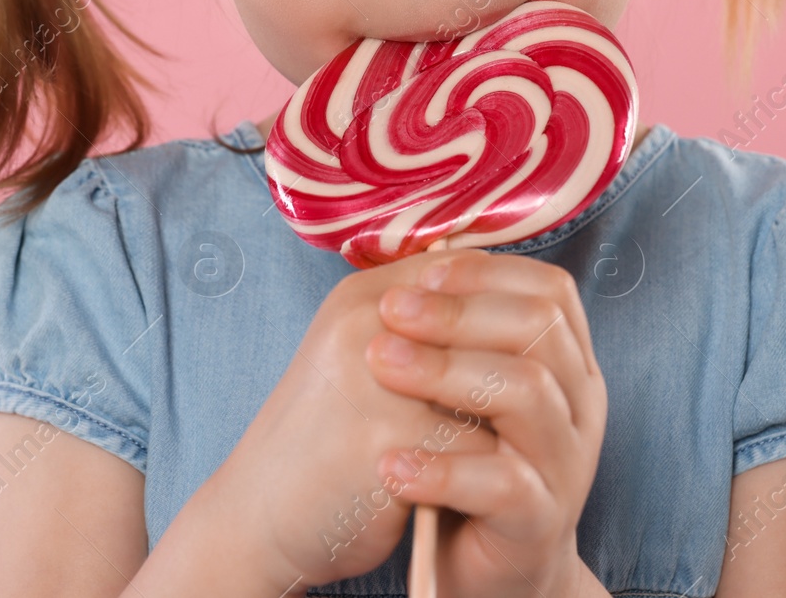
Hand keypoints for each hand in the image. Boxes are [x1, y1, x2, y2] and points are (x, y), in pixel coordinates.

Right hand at [186, 249, 503, 591]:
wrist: (258, 513)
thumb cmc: (323, 436)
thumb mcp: (360, 356)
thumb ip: (423, 321)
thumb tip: (508, 298)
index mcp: (364, 294)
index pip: (471, 272)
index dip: (508, 314)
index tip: (520, 353)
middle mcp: (369, 322)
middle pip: (494, 322)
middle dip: (519, 367)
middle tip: (527, 404)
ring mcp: (377, 378)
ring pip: (498, 384)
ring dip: (506, 421)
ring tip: (498, 443)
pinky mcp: (390, 440)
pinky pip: (482, 446)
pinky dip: (487, 468)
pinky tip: (473, 482)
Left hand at [365, 250, 608, 597]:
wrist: (484, 569)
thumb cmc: (466, 466)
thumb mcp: (464, 392)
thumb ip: (456, 334)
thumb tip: (414, 258)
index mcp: (566, 364)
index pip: (547, 291)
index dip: (483, 275)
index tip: (416, 278)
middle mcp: (579, 406)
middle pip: (537, 329)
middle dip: (457, 312)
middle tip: (388, 313)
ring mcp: (567, 464)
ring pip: (525, 391)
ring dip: (445, 371)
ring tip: (379, 367)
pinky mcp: (542, 521)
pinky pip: (503, 482)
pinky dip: (441, 468)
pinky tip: (390, 464)